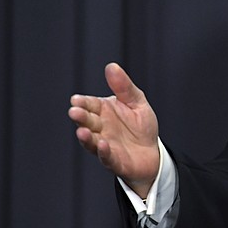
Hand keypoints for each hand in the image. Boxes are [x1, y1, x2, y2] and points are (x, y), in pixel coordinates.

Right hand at [68, 63, 159, 197]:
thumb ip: (124, 87)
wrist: (152, 153)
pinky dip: (104, 152)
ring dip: (86, 137)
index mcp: (104, 111)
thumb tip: (111, 66)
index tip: (76, 100)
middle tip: (74, 112)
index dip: (83, 102)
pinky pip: (107, 157)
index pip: (90, 104)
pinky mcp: (114, 161)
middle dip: (81, 117)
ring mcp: (105, 145)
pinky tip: (103, 145)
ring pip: (91, 141)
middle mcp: (101, 128)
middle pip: (88, 121)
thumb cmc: (141, 127)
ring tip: (82, 131)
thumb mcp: (137, 102)